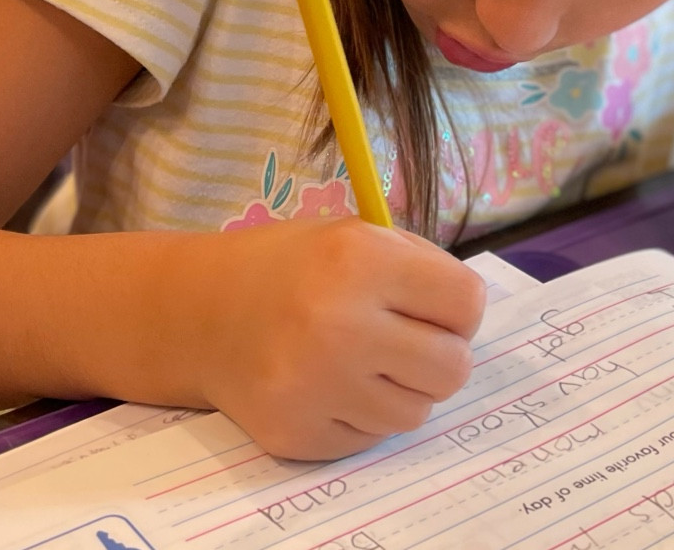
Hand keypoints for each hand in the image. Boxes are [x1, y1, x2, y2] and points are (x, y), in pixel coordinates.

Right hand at [180, 216, 485, 459]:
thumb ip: (419, 267)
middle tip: (409, 340)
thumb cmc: (294, 267)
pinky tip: (331, 382)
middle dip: (441, 354)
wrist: (202, 313)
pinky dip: (362, 414)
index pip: (466, 303)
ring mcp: (315, 386)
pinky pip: (371, 438)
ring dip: (402, 389)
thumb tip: (472, 315)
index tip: (438, 306)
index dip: (460, 307)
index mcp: (360, 259)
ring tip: (365, 360)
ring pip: (416, 413)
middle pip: (452, 368)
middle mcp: (339, 324)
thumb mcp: (356, 235)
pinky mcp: (297, 435)